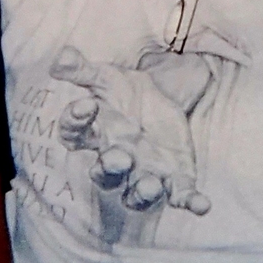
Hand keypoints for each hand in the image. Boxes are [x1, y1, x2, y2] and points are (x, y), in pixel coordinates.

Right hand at [51, 46, 209, 213]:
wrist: (160, 95)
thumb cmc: (122, 91)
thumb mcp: (104, 76)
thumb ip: (81, 70)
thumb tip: (61, 57)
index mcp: (94, 134)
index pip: (74, 133)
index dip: (76, 121)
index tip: (86, 104)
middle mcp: (115, 160)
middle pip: (106, 174)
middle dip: (111, 168)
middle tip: (119, 158)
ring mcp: (145, 172)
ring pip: (137, 194)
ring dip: (143, 193)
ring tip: (151, 186)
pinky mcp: (175, 177)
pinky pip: (181, 195)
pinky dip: (190, 201)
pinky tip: (202, 205)